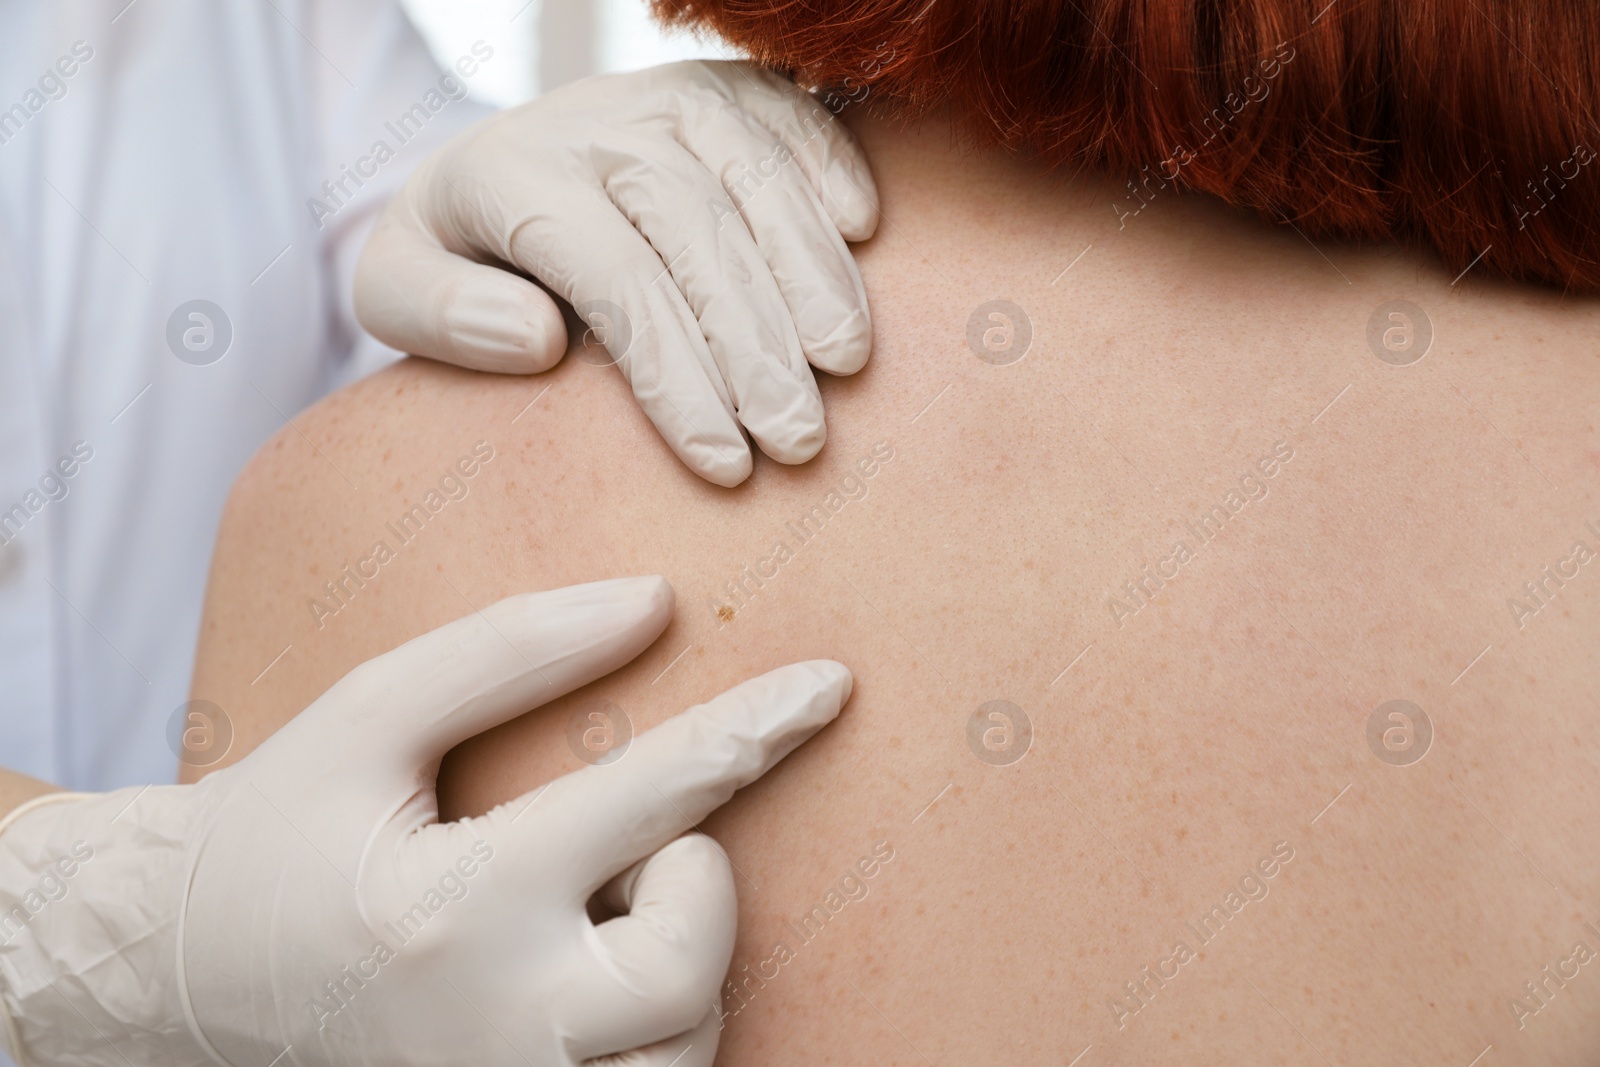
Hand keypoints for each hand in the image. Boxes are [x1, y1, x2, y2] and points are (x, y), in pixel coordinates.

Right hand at [0, 577, 851, 1066]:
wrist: (175, 977)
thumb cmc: (277, 830)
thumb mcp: (368, 715)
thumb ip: (507, 652)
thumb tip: (653, 602)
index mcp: (458, 904)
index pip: (652, 798)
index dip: (754, 730)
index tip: (831, 684)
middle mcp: (495, 1024)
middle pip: (689, 964)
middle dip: (699, 884)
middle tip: (639, 852)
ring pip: (684, 1045)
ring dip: (681, 962)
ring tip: (601, 917)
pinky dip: (658, 1031)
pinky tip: (599, 981)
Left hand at [355, 60, 879, 486]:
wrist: (501, 162)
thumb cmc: (460, 255)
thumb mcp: (394, 290)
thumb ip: (440, 314)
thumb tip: (536, 337)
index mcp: (512, 175)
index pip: (611, 278)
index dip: (674, 375)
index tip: (722, 462)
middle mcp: (600, 124)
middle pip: (694, 232)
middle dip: (755, 345)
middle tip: (799, 440)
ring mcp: (671, 100)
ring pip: (757, 177)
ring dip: (811, 272)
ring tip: (847, 364)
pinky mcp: (731, 89)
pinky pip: (797, 116)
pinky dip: (836, 167)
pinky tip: (865, 236)